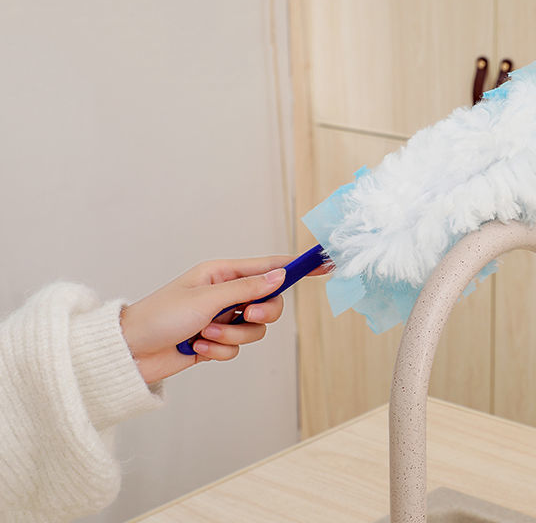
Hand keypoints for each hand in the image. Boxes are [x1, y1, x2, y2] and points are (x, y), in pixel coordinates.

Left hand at [119, 256, 327, 383]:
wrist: (131, 351)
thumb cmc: (161, 316)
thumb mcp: (207, 299)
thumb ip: (247, 288)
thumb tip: (280, 275)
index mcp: (223, 272)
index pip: (269, 266)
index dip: (296, 266)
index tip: (324, 263)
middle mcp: (226, 293)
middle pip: (269, 301)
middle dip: (259, 314)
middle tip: (243, 316)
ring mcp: (222, 318)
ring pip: (254, 330)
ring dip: (232, 337)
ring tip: (205, 335)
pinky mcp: (215, 342)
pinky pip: (236, 348)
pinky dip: (219, 351)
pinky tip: (197, 348)